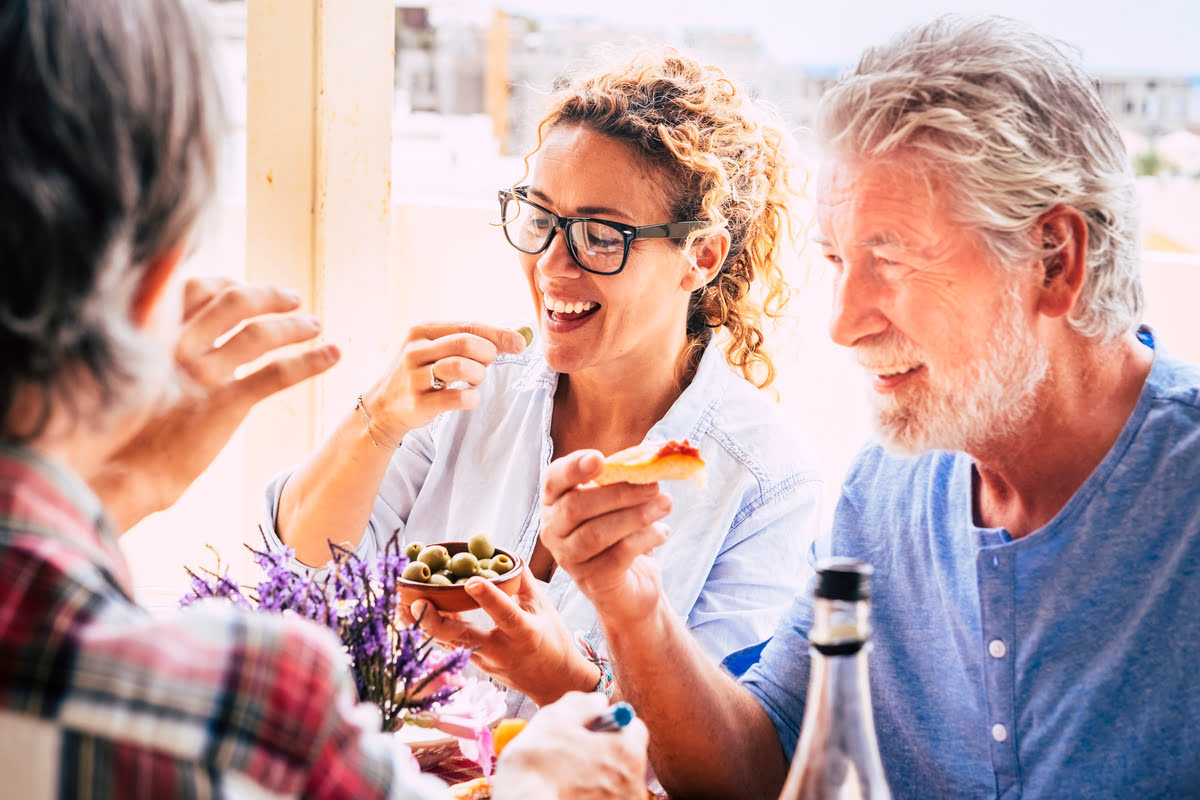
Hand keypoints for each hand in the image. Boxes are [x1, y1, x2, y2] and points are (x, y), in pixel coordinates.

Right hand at [91, 277, 339, 530]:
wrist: (127, 473)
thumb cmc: (133, 424)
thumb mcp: (140, 369)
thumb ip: (168, 341)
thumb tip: (203, 322)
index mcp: (155, 333)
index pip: (198, 287)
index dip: (229, 282)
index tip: (248, 287)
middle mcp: (178, 347)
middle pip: (235, 301)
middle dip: (270, 296)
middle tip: (294, 300)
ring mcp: (202, 376)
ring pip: (260, 335)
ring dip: (295, 327)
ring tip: (316, 325)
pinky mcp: (225, 405)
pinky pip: (276, 375)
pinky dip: (310, 361)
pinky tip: (332, 356)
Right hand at [359, 321, 525, 444]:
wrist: (384, 406)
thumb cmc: (420, 373)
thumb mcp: (436, 348)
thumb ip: (469, 340)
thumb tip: (517, 338)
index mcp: (421, 330)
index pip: (468, 326)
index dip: (497, 334)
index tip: (520, 343)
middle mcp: (415, 350)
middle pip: (465, 343)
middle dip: (486, 354)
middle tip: (486, 364)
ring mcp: (414, 377)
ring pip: (460, 367)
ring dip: (478, 374)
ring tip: (475, 380)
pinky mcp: (418, 403)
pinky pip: (457, 397)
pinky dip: (472, 397)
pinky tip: (470, 396)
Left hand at [409, 575, 597, 705]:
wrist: (554, 682)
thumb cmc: (552, 639)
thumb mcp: (543, 606)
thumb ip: (521, 580)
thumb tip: (502, 553)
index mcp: (525, 633)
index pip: (506, 614)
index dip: (489, 598)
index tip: (471, 581)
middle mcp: (501, 650)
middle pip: (463, 637)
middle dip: (436, 622)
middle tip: (415, 604)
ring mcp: (484, 661)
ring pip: (449, 643)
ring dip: (424, 625)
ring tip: (399, 607)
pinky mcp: (474, 665)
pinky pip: (450, 644)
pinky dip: (432, 629)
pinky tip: (413, 614)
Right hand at [491, 691, 649, 799]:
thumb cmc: (536, 766)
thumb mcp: (555, 718)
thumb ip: (584, 704)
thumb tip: (598, 702)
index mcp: (628, 753)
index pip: (634, 727)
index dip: (610, 723)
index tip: (588, 729)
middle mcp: (635, 784)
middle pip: (626, 756)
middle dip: (605, 752)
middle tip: (573, 755)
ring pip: (615, 781)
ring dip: (597, 776)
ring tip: (566, 778)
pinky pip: (605, 798)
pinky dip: (591, 795)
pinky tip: (568, 794)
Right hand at [539, 450, 671, 628]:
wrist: (631, 586)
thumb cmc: (622, 533)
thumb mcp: (619, 501)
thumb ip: (626, 477)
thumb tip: (656, 453)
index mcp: (555, 503)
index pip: (553, 481)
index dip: (572, 468)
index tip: (599, 458)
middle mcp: (554, 531)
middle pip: (576, 506)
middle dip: (619, 492)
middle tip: (654, 485)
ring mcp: (570, 558)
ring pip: (596, 533)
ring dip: (636, 515)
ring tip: (666, 504)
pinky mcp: (593, 580)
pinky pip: (618, 554)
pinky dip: (645, 538)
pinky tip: (662, 531)